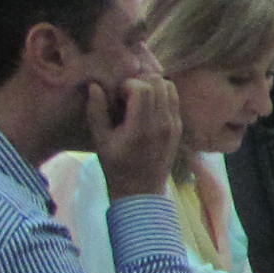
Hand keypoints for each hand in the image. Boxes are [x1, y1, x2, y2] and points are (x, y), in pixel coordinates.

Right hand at [90, 75, 182, 201]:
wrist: (142, 190)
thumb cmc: (116, 166)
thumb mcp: (100, 140)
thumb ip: (96, 111)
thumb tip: (95, 85)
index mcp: (142, 127)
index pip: (143, 88)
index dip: (127, 85)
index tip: (117, 96)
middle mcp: (163, 123)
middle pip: (158, 82)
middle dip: (139, 82)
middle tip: (126, 95)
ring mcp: (174, 124)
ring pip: (169, 87)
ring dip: (152, 86)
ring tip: (137, 99)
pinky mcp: (178, 127)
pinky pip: (174, 99)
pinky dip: (161, 95)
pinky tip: (147, 107)